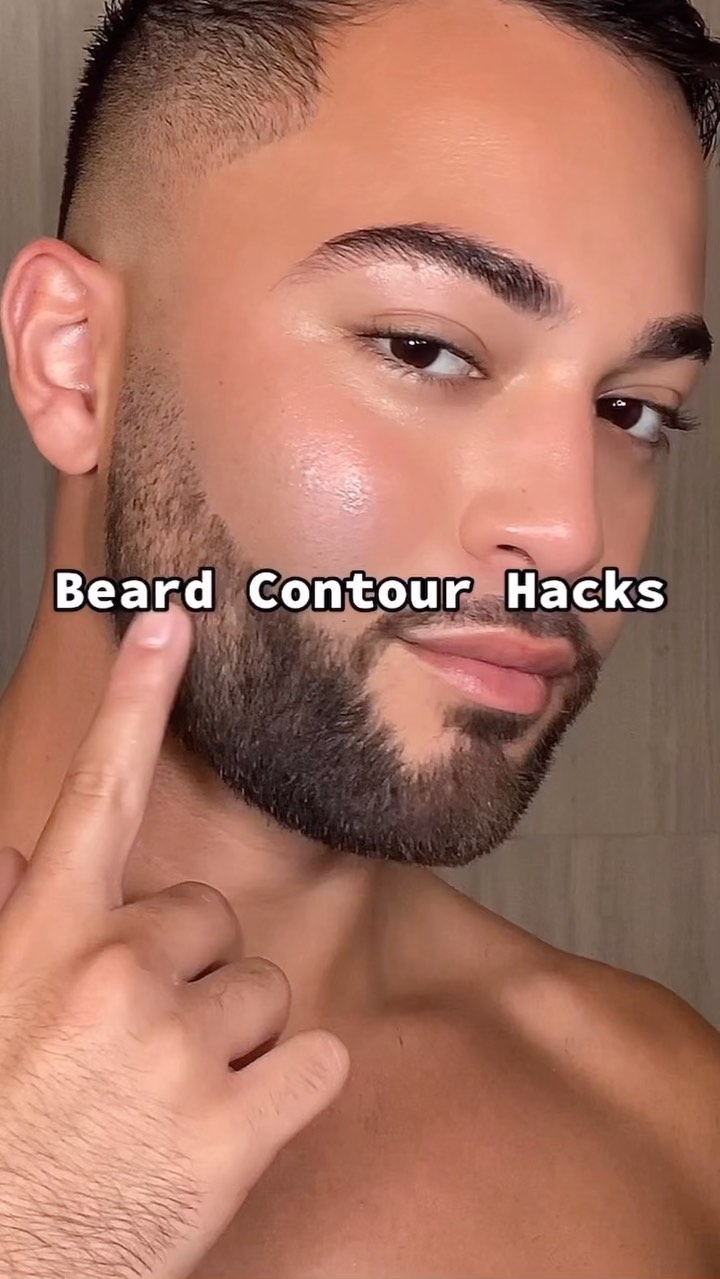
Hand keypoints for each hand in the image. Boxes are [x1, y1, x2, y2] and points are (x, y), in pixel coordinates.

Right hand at [0, 606, 348, 1278]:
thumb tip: (25, 847)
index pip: (98, 791)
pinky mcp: (237, 1128)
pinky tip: (223, 1132)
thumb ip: (11, 914)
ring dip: (233, 1041)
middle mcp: (111, 973)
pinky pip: (317, 1060)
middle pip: (215, 917)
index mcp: (44, 938)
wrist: (6, 1262)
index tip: (170, 621)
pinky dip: (287, 1092)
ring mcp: (176, 1050)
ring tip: (167, 1097)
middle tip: (138, 1044)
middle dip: (192, 973)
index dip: (137, 699)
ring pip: (269, 991)